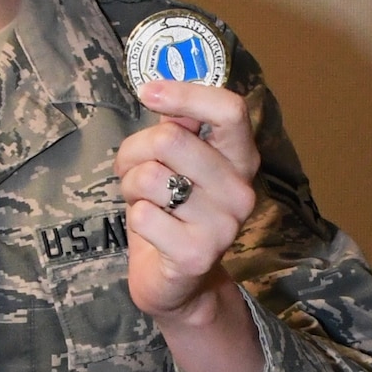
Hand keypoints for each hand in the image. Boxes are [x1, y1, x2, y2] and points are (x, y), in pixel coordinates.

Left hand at [116, 79, 265, 371]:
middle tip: (131, 168)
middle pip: (172, 138)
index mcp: (241, 158)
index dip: (186, 93)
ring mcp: (223, 224)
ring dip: (131, 186)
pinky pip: (142, 214)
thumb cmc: (172, 212)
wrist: (177, 283)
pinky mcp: (197, 254)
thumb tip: (162, 88)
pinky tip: (149, 230)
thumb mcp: (176, 162)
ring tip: (142, 200)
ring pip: (151, 176)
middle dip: (136, 150)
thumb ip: (178, 126)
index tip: (149, 92)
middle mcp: (241, 190)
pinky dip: (134, 218)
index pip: (230, 109)